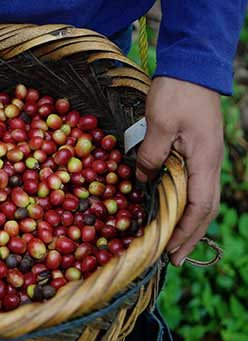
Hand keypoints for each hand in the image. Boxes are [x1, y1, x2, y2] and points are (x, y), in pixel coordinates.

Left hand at [136, 77, 222, 265]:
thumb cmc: (177, 93)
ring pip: (201, 199)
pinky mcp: (198, 152)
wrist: (192, 68)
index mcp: (204, 160)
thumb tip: (143, 181)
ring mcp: (206, 158)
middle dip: (190, 235)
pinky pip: (194, 186)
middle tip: (175, 259)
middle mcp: (210, 164)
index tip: (171, 251)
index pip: (198, 206)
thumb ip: (151, 156)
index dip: (185, 231)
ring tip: (174, 243)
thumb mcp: (159, 124)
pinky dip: (185, 204)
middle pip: (204, 208)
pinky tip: (172, 211)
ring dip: (188, 223)